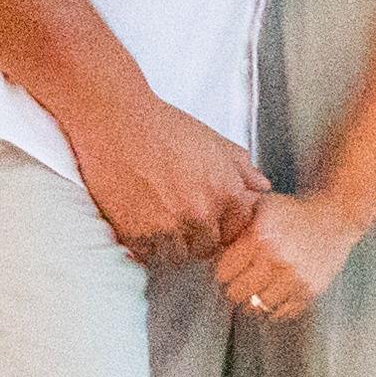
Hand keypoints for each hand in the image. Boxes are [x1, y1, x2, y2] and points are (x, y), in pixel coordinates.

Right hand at [68, 82, 260, 264]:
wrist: (115, 120)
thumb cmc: (161, 125)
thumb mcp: (211, 139)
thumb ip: (241, 166)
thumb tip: (260, 186)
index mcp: (225, 192)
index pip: (237, 230)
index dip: (222, 224)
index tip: (208, 218)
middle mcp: (201, 214)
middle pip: (207, 248)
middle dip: (197, 236)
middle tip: (178, 216)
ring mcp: (169, 227)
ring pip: (177, 256)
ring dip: (170, 244)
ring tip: (158, 219)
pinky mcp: (137, 234)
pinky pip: (147, 254)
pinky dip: (144, 244)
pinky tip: (140, 220)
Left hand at [212, 189, 358, 325]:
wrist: (334, 218)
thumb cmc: (291, 212)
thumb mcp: (260, 205)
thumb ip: (234, 223)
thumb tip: (212, 246)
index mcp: (260, 238)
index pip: (223, 272)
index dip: (222, 271)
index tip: (227, 268)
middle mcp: (276, 261)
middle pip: (236, 294)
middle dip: (234, 287)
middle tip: (240, 281)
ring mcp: (295, 279)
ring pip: (256, 307)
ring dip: (252, 300)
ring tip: (256, 289)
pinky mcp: (309, 292)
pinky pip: (280, 314)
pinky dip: (273, 308)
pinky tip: (273, 294)